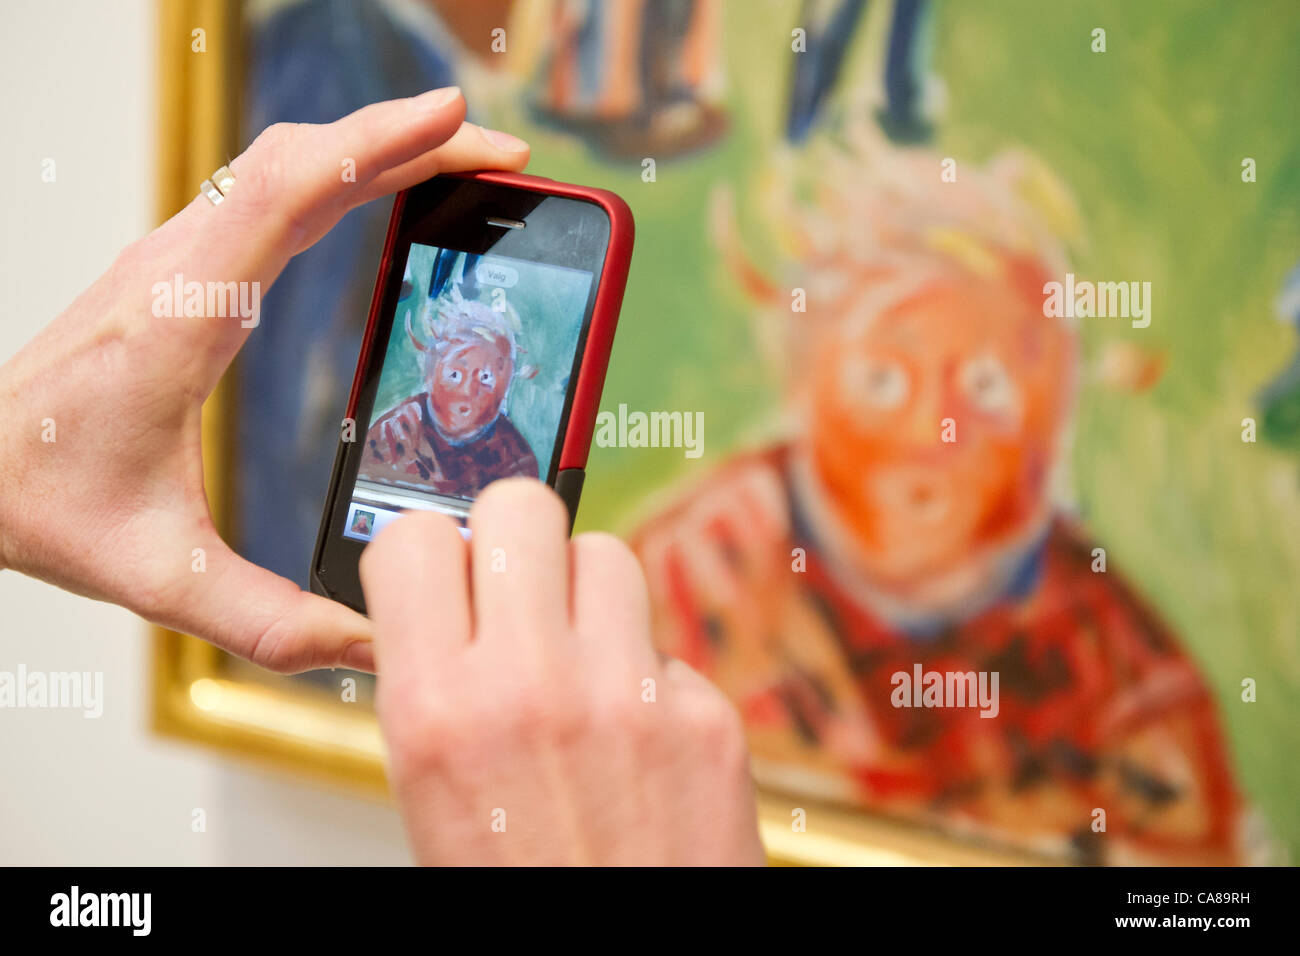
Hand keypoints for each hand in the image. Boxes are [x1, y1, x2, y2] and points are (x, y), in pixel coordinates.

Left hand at [0, 88, 528, 672]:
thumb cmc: (42, 502)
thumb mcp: (160, 578)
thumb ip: (270, 621)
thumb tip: (373, 643)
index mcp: (183, 316)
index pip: (287, 192)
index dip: (378, 146)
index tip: (456, 124)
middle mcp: (179, 267)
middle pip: (302, 158)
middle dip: (407, 141)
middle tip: (498, 156)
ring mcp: (178, 260)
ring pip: (283, 166)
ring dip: (374, 149)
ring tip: (457, 161)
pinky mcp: (182, 272)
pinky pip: (269, 195)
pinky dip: (338, 174)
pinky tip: (377, 192)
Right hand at [361, 478, 766, 865]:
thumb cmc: (518, 888)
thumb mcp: (432, 794)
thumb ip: (435, 685)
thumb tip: (442, 597)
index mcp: (438, 712)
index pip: (414, 539)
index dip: (425, 550)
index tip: (439, 572)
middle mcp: (533, 687)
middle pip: (523, 506)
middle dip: (513, 538)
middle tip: (516, 587)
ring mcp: (630, 696)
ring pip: (607, 553)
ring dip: (588, 594)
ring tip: (579, 657)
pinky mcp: (705, 717)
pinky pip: (663, 642)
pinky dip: (646, 671)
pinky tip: (633, 730)